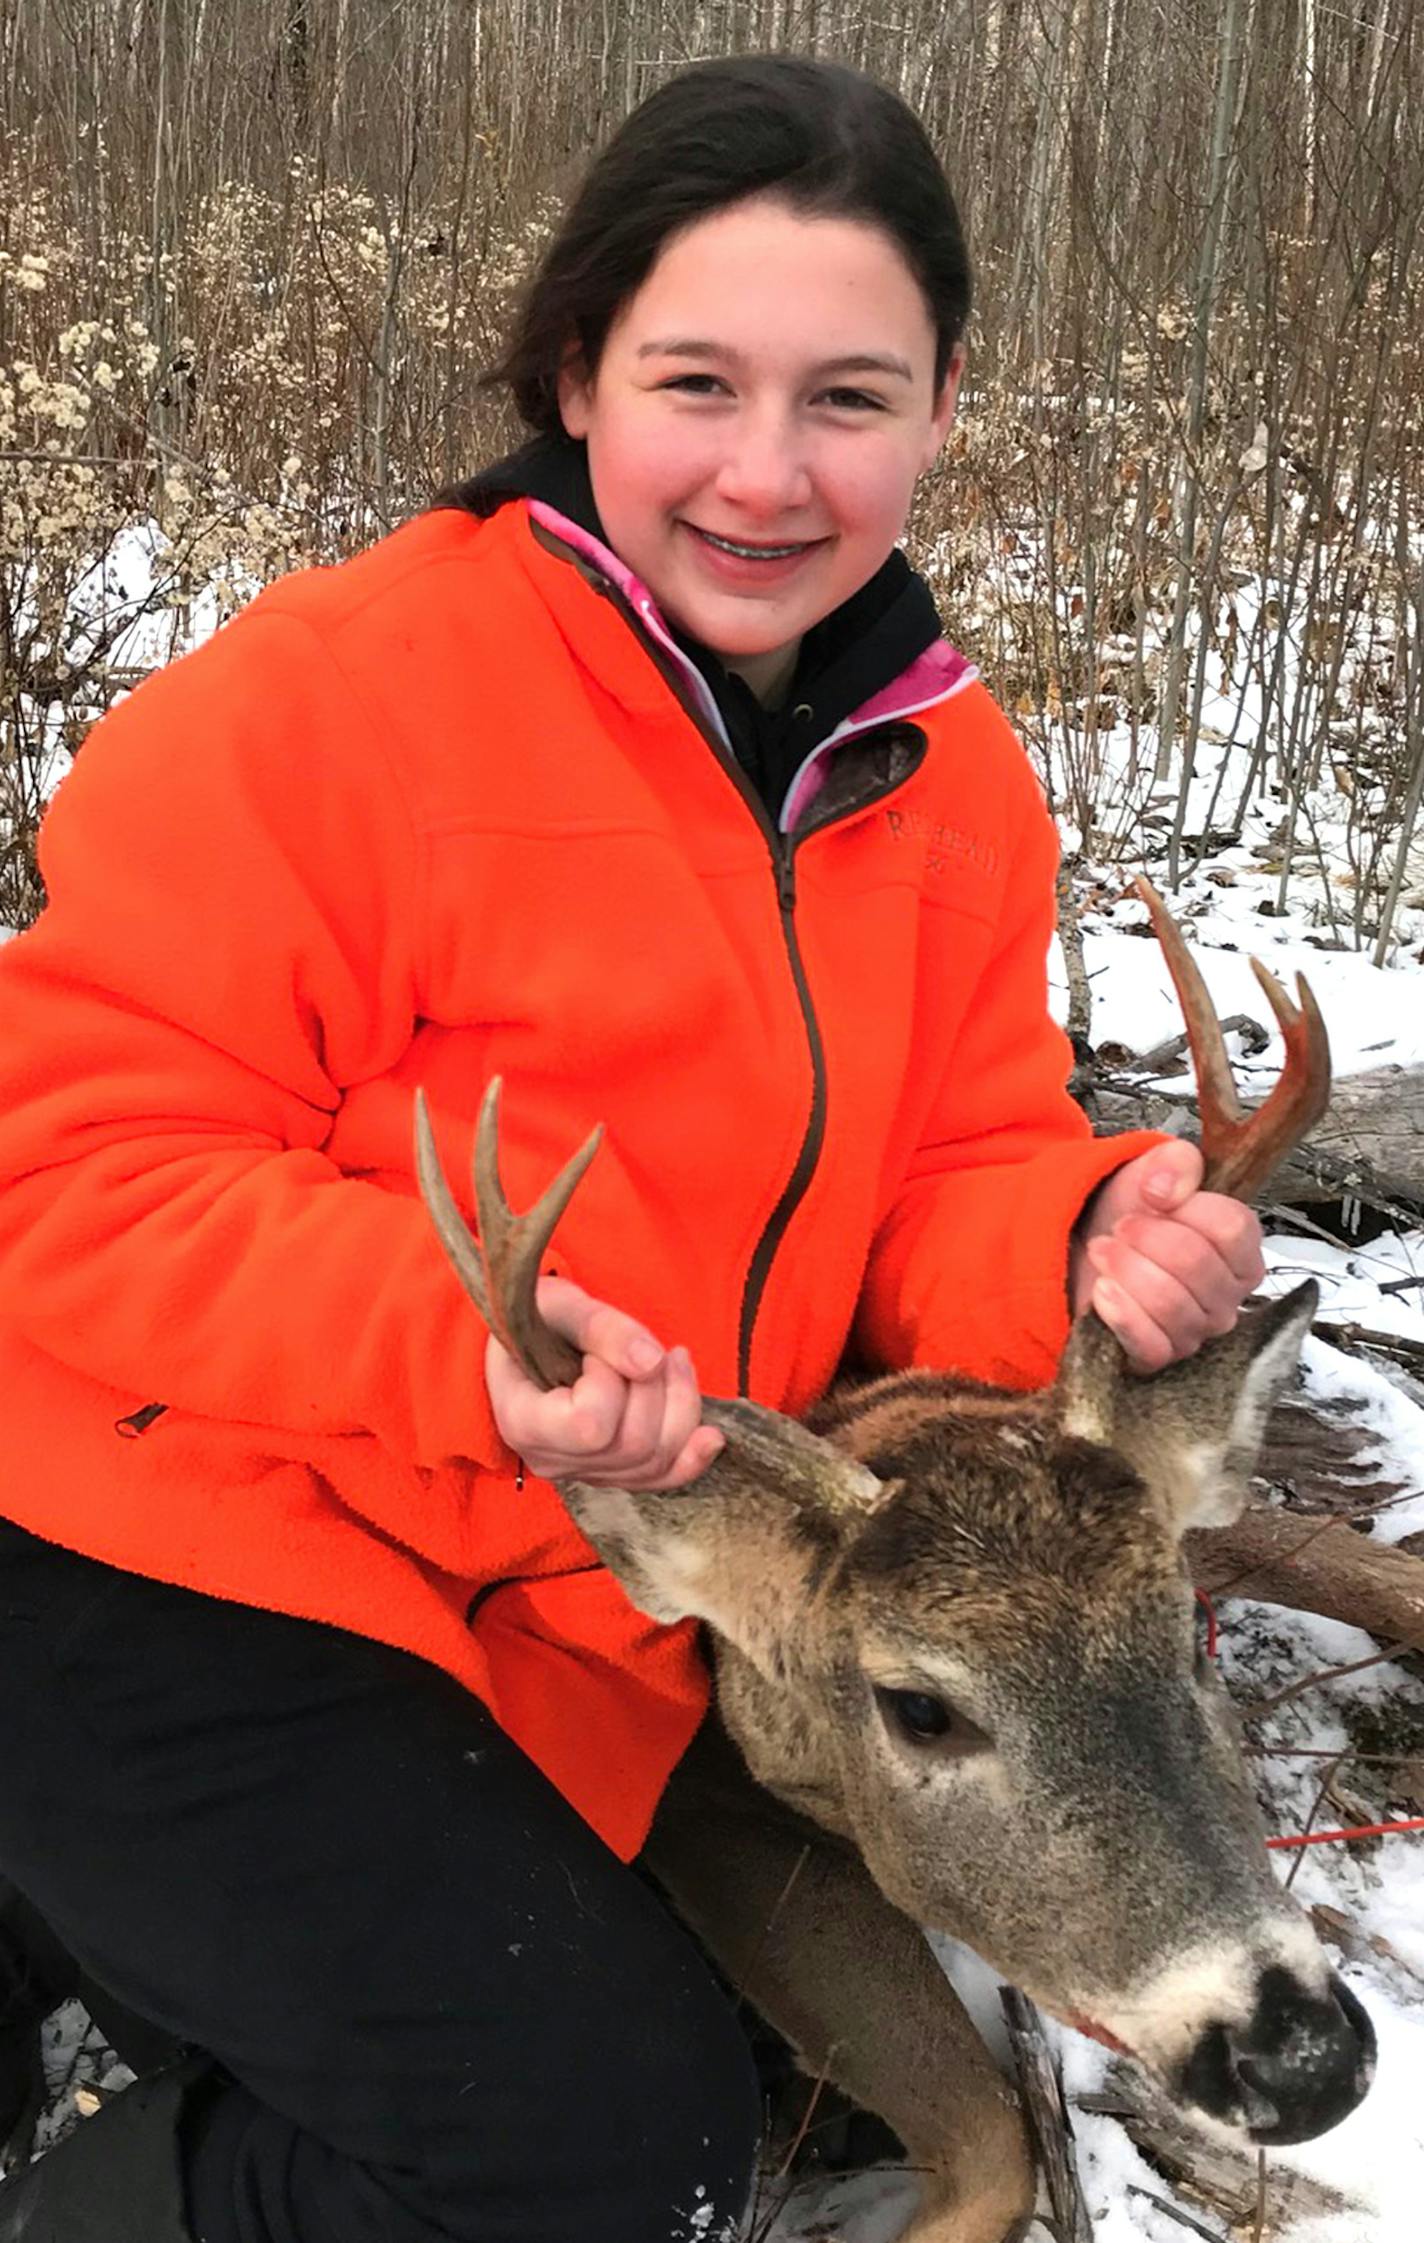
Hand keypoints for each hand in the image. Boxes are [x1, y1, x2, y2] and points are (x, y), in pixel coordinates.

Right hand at [484, 1275, 724, 1488]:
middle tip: (649, 1349)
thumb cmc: (539, 1318)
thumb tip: (652, 1363)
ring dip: (680, 1404)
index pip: (588, 1425)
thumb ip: (602, 1327)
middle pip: (631, 1445)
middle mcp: (549, 1459)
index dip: (609, 1380)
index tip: (593, 1352)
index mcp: (521, 1419)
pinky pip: (661, 1480)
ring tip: (673, 1360)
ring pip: (654, 1461)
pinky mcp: (612, 1474)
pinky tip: (711, 1435)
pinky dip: (693, 1457)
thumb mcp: (560, 1304)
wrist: (536, 1338)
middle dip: (656, 1388)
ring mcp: (582, 1472)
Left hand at [1070, 1141, 1264, 1372]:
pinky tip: (1103, 1289)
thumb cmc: (1133, 1212)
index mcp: (1241, 1251)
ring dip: (1125, 1267)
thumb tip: (1165, 1190)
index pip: (1232, 1228)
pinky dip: (1119, 1311)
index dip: (1186, 1208)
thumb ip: (1176, 1163)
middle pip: (1196, 1263)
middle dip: (1145, 1237)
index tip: (1153, 1198)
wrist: (1087, 1243)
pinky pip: (1150, 1342)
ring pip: (1168, 1301)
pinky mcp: (1159, 1357)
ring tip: (1104, 1251)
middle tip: (1120, 1227)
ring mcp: (1195, 1332)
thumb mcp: (1157, 1169)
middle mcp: (1227, 1297)